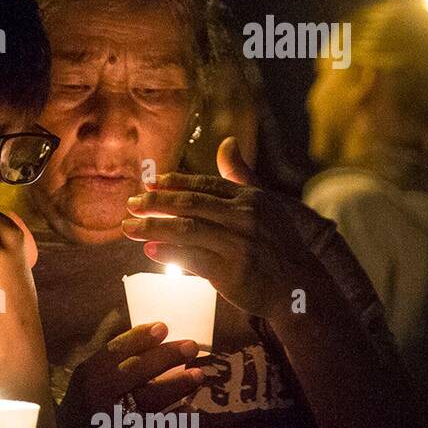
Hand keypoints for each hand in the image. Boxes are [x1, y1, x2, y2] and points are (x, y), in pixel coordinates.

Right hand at [63, 321, 203, 427]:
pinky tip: (190, 409)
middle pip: (136, 370)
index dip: (140, 337)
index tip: (163, 327)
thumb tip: (153, 338)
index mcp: (90, 375)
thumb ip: (114, 361)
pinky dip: (175, 418)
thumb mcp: (89, 377)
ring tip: (198, 374)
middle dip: (166, 356)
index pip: (116, 350)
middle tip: (191, 346)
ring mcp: (114, 419)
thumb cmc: (86, 403)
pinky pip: (158, 426)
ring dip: (177, 385)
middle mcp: (100, 395)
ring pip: (150, 398)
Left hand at [121, 137, 324, 320]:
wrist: (298, 285)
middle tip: (131, 203)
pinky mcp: (232, 271)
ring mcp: (239, 244)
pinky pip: (193, 258)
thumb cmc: (276, 243)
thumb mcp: (264, 204)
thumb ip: (240, 175)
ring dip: (152, 227)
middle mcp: (245, 217)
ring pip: (186, 230)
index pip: (204, 185)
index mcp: (250, 198)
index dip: (173, 183)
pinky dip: (169, 252)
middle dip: (155, 203)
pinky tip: (149, 249)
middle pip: (190, 204)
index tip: (148, 184)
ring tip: (128, 227)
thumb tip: (227, 142)